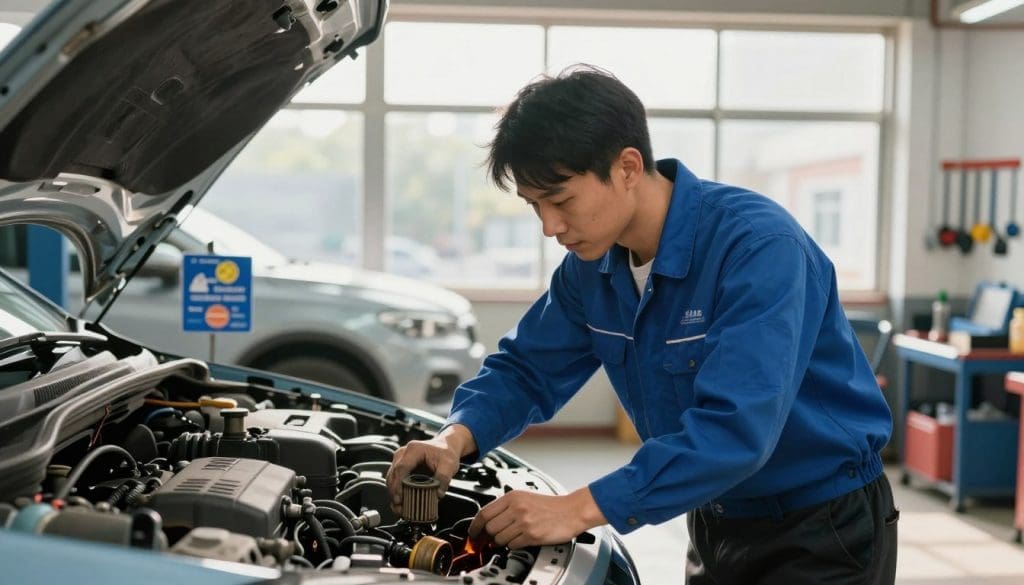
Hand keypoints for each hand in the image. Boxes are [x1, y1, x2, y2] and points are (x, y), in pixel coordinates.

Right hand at [386, 424, 475, 513]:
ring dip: (394, 494)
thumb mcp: (449, 464)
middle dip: (394, 492)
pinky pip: (395, 480)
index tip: (400, 498)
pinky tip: (401, 502)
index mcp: (414, 450)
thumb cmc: (445, 453)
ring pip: (391, 479)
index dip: (398, 485)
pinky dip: (396, 492)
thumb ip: (444, 478)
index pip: (401, 468)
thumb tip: (438, 494)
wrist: (445, 447)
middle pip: (393, 475)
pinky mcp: (400, 467)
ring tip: (400, 508)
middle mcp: (403, 453)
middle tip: (399, 507)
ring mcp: (400, 460)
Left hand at [467, 487, 606, 548]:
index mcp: (513, 497)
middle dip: (490, 536)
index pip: (485, 512)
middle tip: (492, 538)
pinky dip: (514, 545)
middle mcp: (517, 508)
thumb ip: (507, 506)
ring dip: (503, 541)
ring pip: (500, 538)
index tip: (473, 532)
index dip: (475, 525)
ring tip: (512, 537)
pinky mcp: (532, 535)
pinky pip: (513, 545)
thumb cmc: (551, 505)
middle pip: (490, 527)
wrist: (572, 511)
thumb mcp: (525, 497)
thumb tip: (489, 520)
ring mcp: (524, 522)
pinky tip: (522, 539)